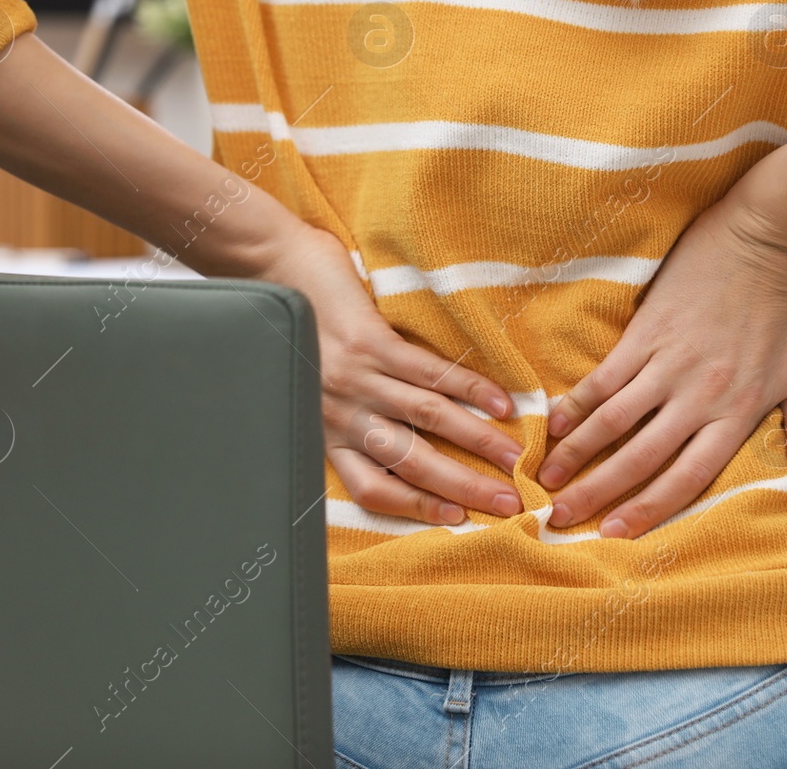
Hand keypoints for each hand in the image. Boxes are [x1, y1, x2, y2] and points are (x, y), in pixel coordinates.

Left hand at [256, 226, 524, 524]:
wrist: (272, 265)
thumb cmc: (297, 328)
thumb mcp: (314, 388)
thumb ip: (349, 419)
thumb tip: (400, 444)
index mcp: (327, 433)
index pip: (374, 488)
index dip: (418, 509)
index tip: (459, 520)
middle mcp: (340, 414)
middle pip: (411, 463)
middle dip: (464, 488)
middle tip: (508, 504)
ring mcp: (356, 378)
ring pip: (427, 420)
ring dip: (477, 442)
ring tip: (515, 459)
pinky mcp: (370, 341)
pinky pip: (428, 372)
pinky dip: (470, 389)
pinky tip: (500, 403)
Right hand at [539, 200, 786, 538]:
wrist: (769, 238)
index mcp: (738, 412)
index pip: (687, 476)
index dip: (648, 508)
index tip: (615, 535)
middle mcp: (699, 395)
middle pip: (640, 456)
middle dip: (597, 493)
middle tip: (560, 519)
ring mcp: (669, 361)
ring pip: (613, 420)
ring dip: (576, 453)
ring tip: (546, 478)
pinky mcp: (647, 330)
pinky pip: (604, 376)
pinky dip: (577, 402)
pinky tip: (554, 424)